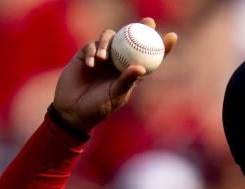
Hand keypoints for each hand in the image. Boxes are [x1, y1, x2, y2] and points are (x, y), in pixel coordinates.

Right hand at [51, 18, 177, 132]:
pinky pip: (91, 45)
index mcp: (129, 72)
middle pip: (131, 39)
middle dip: (141, 27)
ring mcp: (102, 56)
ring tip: (103, 59)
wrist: (72, 111)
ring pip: (109, 37)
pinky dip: (93, 52)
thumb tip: (140, 68)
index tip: (171, 36)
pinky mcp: (86, 54)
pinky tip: (92, 64)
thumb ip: (126, 81)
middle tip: (149, 21)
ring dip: (108, 43)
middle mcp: (117, 61)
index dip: (162, 46)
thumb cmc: (97, 107)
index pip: (148, 56)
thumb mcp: (115, 95)